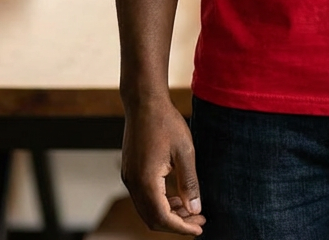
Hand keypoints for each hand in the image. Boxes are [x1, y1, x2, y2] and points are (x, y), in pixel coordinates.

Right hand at [121, 97, 205, 234]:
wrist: (144, 101)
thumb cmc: (166, 122)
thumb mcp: (185, 152)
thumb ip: (189, 182)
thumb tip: (195, 208)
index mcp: (146, 181)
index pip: (163, 218)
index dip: (182, 228)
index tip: (199, 229)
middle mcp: (133, 183)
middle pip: (153, 219)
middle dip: (177, 223)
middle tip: (199, 219)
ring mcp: (129, 177)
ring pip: (147, 209)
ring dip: (168, 213)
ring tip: (191, 208)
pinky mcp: (129, 170)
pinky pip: (143, 196)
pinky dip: (160, 202)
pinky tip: (176, 195)